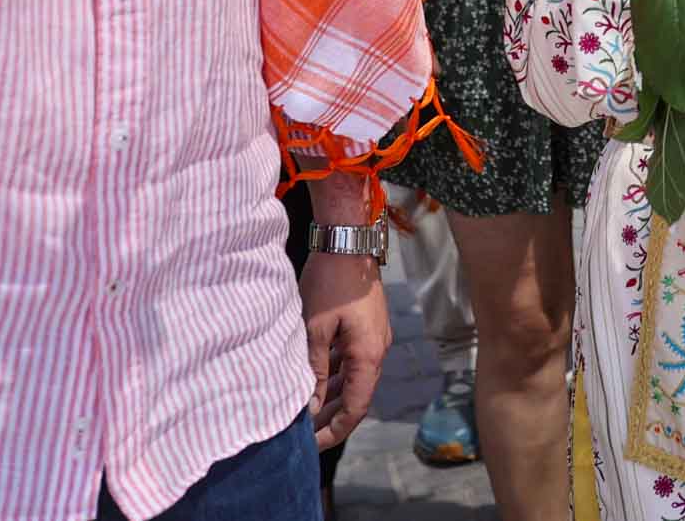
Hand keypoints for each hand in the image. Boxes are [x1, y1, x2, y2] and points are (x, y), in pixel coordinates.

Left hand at [301, 252, 390, 448]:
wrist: (349, 239)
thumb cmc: (330, 282)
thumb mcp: (314, 329)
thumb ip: (313, 370)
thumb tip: (309, 407)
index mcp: (368, 355)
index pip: (356, 408)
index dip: (335, 430)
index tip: (312, 444)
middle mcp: (378, 350)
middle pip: (358, 396)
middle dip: (333, 418)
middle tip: (306, 435)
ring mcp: (375, 337)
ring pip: (356, 379)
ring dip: (334, 396)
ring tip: (309, 412)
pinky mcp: (369, 326)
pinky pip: (355, 360)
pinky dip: (337, 375)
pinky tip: (317, 379)